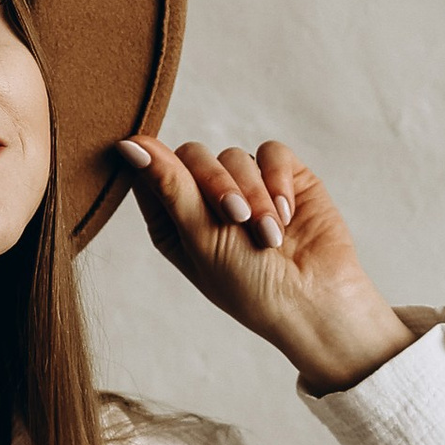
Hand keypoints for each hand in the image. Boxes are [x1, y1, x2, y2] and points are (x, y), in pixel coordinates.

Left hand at [113, 134, 416, 392]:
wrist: (316, 302)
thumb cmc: (251, 287)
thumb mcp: (201, 239)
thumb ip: (169, 185)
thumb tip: (128, 143)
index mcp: (175, 220)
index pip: (152, 172)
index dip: (161, 170)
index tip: (176, 186)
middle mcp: (208, 200)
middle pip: (193, 156)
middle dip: (217, 185)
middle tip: (236, 218)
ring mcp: (247, 186)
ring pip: (234, 156)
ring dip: (254, 195)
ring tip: (271, 235)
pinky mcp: (284, 178)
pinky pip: (271, 154)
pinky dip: (278, 181)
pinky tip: (287, 215)